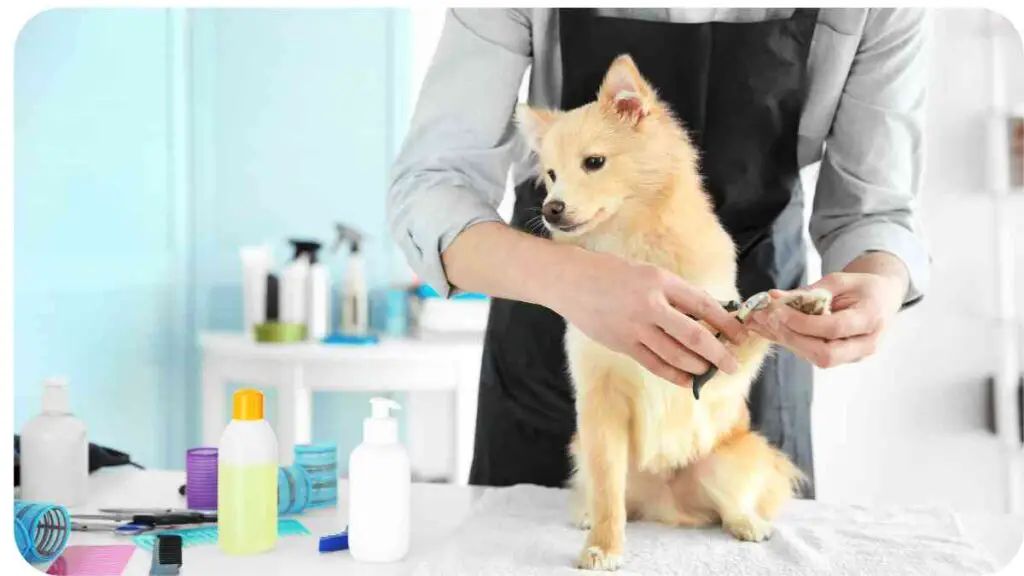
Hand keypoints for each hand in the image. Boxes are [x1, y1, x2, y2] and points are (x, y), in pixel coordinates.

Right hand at [550, 250, 746, 386]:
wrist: (571, 281)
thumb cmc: (611, 273)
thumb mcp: (647, 273)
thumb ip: (673, 294)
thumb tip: (704, 317)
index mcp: (661, 281)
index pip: (703, 304)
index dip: (726, 322)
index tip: (741, 334)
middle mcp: (650, 304)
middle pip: (694, 335)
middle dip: (718, 352)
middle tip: (732, 364)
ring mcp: (635, 327)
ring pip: (676, 354)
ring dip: (697, 366)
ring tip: (709, 370)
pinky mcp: (622, 344)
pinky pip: (654, 364)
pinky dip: (674, 374)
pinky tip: (687, 379)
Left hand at [746, 253, 908, 367]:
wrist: (883, 299)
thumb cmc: (862, 287)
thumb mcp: (839, 280)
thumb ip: (808, 291)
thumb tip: (773, 297)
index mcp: (871, 318)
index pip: (834, 328)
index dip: (803, 323)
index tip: (777, 311)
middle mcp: (866, 344)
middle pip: (825, 353)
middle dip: (792, 338)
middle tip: (765, 321)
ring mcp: (855, 356)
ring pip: (817, 358)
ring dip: (787, 342)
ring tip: (761, 324)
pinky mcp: (843, 359)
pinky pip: (814, 356)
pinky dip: (791, 343)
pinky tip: (770, 330)